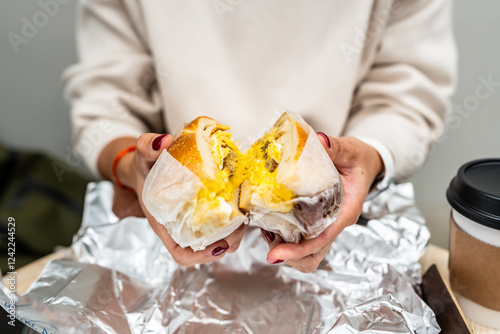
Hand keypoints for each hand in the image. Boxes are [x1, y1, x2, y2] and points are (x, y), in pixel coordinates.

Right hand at [104, 134, 247, 266]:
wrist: (149, 165)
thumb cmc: (146, 167)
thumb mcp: (142, 156)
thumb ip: (147, 147)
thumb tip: (163, 141)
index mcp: (165, 223)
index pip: (181, 253)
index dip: (201, 257)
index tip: (219, 246)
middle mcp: (181, 227)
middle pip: (207, 250)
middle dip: (228, 242)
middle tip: (241, 223)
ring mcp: (195, 222)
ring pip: (219, 240)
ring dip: (235, 233)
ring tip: (245, 214)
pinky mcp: (206, 211)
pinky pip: (223, 224)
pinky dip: (235, 219)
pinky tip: (242, 204)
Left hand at [262, 135, 383, 272]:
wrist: (365, 164)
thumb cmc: (359, 160)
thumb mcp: (350, 150)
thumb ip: (336, 147)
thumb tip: (320, 140)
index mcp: (346, 211)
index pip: (322, 240)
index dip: (298, 250)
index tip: (276, 253)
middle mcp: (335, 223)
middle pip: (314, 256)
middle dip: (290, 256)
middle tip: (268, 240)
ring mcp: (327, 225)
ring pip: (308, 253)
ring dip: (287, 249)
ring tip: (267, 232)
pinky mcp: (318, 222)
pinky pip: (303, 240)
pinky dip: (286, 239)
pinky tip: (271, 223)